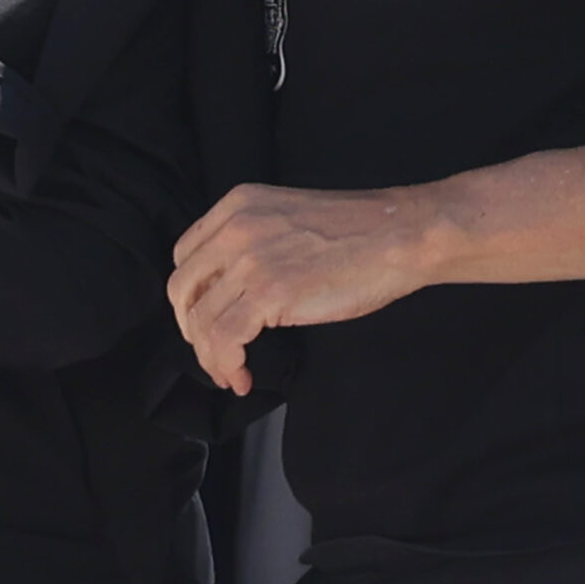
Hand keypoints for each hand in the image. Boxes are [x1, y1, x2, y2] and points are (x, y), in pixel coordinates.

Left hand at [168, 182, 444, 394]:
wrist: (400, 233)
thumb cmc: (358, 233)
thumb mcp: (286, 218)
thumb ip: (253, 242)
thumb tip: (233, 289)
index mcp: (236, 205)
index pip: (186, 256)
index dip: (191, 295)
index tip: (206, 319)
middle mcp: (233, 228)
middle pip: (183, 288)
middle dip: (192, 328)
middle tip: (212, 352)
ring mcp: (249, 259)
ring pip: (201, 319)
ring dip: (210, 356)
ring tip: (230, 374)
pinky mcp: (269, 291)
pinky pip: (225, 337)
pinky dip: (226, 364)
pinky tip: (241, 377)